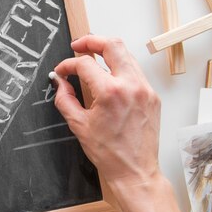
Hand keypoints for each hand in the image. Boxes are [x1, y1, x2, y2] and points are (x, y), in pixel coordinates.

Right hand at [53, 35, 161, 192]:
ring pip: (126, 55)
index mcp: (110, 92)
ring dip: (108, 53)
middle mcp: (131, 85)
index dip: (68, 64)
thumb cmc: (109, 153)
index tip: (62, 70)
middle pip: (112, 45)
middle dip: (92, 41)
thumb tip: (60, 82)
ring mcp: (145, 89)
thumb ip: (65, 98)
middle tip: (79, 46)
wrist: (135, 170)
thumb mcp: (78, 125)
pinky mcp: (152, 95)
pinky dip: (120, 68)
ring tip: (93, 58)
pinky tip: (109, 76)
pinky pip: (135, 72)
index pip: (85, 64)